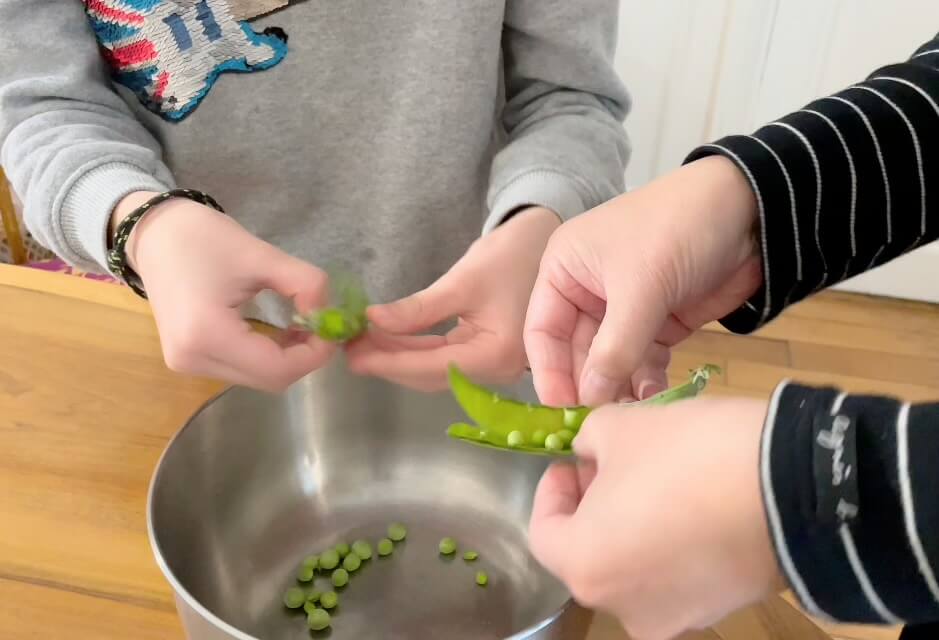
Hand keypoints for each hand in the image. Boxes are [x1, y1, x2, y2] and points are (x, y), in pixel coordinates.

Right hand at [116, 192, 335, 391]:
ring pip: (256, 379)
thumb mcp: (262, 255)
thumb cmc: (203, 237)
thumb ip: (305, 285)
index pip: (276, 369)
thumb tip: (328, 314)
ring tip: (300, 325)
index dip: (313, 355)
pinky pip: (240, 369)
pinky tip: (278, 332)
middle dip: (303, 357)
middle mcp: (193, 359)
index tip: (332, 328)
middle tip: (321, 326)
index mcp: (207, 334)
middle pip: (269, 380)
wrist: (152, 233)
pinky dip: (266, 356)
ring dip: (286, 358)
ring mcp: (186, 364)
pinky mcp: (187, 359)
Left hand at [345, 207, 560, 390]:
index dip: (389, 362)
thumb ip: (417, 309)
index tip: (353, 354)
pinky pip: (444, 359)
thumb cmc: (513, 256)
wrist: (546, 244)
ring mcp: (494, 366)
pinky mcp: (487, 355)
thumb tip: (373, 322)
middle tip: (349, 348)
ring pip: (434, 370)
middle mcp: (498, 371)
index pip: (431, 366)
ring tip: (361, 342)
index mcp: (497, 355)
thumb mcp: (462, 281)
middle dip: (388, 363)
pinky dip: (415, 350)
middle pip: (431, 376)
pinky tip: (388, 338)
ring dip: (398, 357)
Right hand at [524, 156, 762, 406]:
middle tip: (599, 421)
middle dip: (588, 384)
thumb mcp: (640, 287)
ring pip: (610, 359)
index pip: (542, 330)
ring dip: (618, 387)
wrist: (751, 208)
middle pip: (575, 350)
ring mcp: (625, 307)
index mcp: (564, 268)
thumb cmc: (678, 228)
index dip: (548, 371)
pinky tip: (654, 398)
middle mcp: (587, 289)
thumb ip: (614, 348)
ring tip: (630, 414)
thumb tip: (590, 400)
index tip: (560, 409)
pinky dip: (646, 379)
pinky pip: (642, 359)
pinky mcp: (660, 319)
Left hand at [528, 397, 781, 639]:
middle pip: (589, 553)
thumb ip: (587, 441)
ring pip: (634, 566)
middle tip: (612, 463)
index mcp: (586, 567)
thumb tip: (589, 453)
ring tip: (657, 478)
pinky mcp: (719, 609)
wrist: (795, 486)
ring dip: (633, 524)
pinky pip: (677, 575)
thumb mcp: (622, 427)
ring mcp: (676, 616)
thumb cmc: (687, 455)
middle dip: (594, 505)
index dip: (552, 490)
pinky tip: (695, 503)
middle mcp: (623, 606)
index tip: (573, 460)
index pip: (544, 532)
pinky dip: (673, 543)